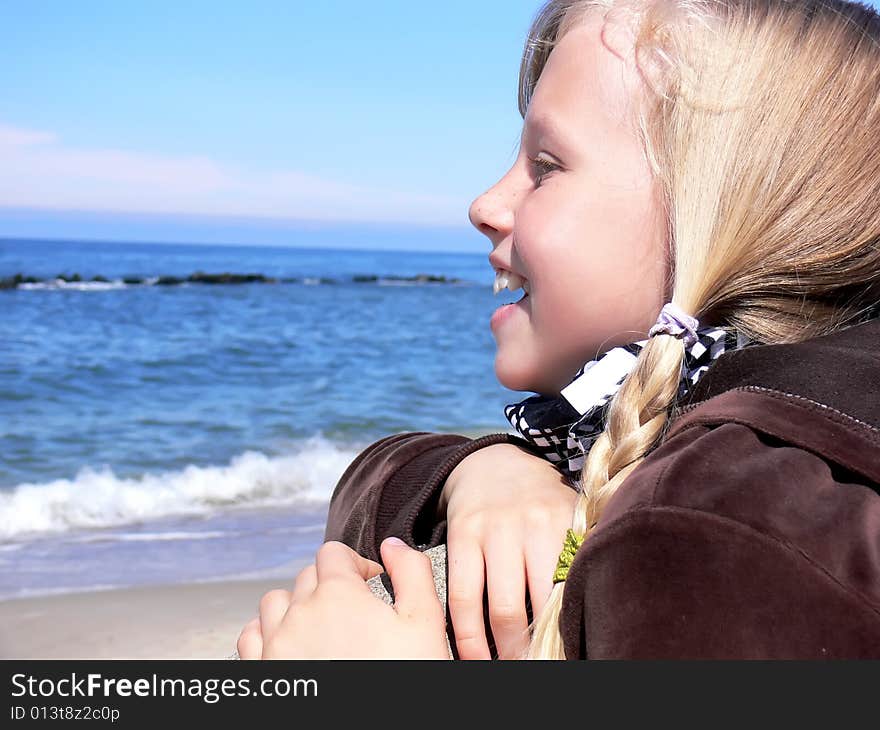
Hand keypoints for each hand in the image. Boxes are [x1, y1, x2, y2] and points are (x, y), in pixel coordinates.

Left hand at [237, 539, 450, 658]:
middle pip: (307, 575)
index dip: (357, 564)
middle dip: (332, 585)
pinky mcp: (263, 671)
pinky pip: (250, 637)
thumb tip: (393, 545)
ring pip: (275, 602)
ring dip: (296, 605)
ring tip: (322, 626)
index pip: (333, 553)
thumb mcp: (424, 623)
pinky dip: (267, 633)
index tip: (373, 586)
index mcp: (337, 594)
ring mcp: (276, 644)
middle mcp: (300, 614)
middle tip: (356, 612)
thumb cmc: (402, 676)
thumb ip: (412, 573)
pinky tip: (290, 644)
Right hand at [438, 443, 577, 659]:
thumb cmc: (540, 502)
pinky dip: (468, 636)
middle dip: (540, 650)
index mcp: (567, 523)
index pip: (574, 591)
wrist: (491, 462)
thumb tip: (596, 613)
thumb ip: (581, 553)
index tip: (572, 658)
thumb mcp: (569, 515)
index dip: (573, 633)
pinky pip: (463, 597)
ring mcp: (494, 529)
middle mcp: (533, 524)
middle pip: (540, 607)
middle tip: (540, 668)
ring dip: (505, 651)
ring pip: (501, 608)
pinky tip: (475, 656)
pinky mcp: (462, 534)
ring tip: (509, 669)